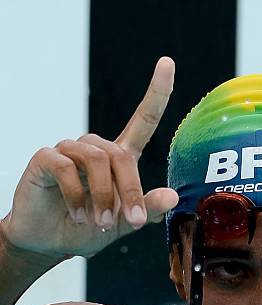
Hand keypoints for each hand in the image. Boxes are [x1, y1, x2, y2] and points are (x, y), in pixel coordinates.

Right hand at [1, 57, 178, 257]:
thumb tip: (173, 196)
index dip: (157, 93)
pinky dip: (76, 195)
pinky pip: (67, 168)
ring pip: (96, 160)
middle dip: (130, 191)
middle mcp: (95, 148)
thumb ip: (145, 209)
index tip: (168, 63)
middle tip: (131, 222)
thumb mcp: (122, 223)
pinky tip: (78, 214)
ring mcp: (69, 150)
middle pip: (121, 156)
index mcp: (118, 158)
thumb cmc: (86, 228)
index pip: (143, 120)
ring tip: (99, 222)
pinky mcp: (46, 158)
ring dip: (102, 196)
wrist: (48, 242)